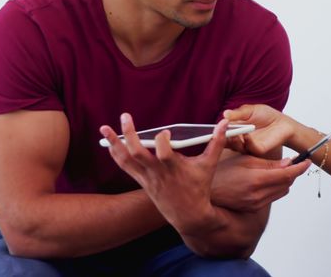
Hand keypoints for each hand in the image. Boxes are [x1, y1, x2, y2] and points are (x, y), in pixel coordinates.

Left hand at [100, 113, 225, 234]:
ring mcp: (147, 177)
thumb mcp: (209, 165)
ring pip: (126, 159)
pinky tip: (111, 143)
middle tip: (125, 116)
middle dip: (129, 134)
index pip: (163, 152)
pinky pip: (125, 166)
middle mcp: (157, 172)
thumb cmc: (200, 187)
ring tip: (105, 128)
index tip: (167, 132)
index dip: (163, 139)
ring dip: (114, 143)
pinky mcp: (142, 181)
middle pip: (137, 153)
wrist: (188, 214)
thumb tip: (225, 122)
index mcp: (174, 167)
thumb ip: (217, 142)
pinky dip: (116, 154)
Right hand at [211, 154, 310, 212]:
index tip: (308, 161)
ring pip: (282, 191)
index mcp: (257, 180)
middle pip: (287, 184)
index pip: (287, 175)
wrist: (206, 193)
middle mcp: (259, 195)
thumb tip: (288, 163)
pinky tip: (269, 179)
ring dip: (285, 180)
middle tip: (294, 162)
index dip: (300, 167)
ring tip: (280, 169)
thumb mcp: (244, 161)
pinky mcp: (254, 208)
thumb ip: (268, 163)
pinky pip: (272, 197)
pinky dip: (276, 188)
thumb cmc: (222, 172)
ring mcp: (256, 204)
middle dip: (293, 172)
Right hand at [223, 104, 298, 156]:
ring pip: (236, 146)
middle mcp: (240, 140)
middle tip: (218, 132)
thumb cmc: (267, 116)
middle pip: (226, 141)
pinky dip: (247, 141)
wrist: (283, 123)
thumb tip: (225, 113)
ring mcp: (248, 146)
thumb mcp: (250, 110)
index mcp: (236, 130)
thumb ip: (238, 113)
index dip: (216, 131)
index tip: (210, 128)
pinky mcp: (259, 149)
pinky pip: (250, 147)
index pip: (222, 132)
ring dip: (233, 140)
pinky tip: (246, 134)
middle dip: (222, 137)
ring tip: (232, 133)